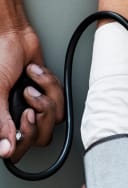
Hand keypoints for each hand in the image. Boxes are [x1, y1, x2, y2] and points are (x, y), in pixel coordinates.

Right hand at [0, 25, 63, 161]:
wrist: (14, 37)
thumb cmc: (0, 60)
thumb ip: (1, 122)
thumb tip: (5, 150)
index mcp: (3, 121)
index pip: (17, 151)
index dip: (26, 138)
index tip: (27, 116)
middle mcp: (18, 118)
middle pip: (42, 138)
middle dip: (41, 113)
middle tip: (30, 98)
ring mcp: (35, 108)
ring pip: (54, 119)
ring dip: (46, 94)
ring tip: (30, 82)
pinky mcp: (48, 95)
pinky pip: (61, 101)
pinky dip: (50, 84)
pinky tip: (36, 74)